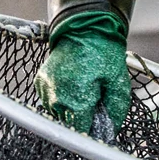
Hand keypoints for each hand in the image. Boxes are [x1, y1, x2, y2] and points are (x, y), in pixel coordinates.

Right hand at [35, 11, 131, 133]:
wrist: (84, 27)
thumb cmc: (103, 54)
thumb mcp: (118, 83)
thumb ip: (116, 111)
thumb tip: (110, 131)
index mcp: (77, 98)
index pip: (81, 132)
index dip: (93, 131)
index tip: (101, 124)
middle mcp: (56, 97)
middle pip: (69, 124)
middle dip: (83, 120)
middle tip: (95, 102)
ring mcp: (46, 89)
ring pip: (58, 115)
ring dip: (71, 111)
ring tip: (84, 92)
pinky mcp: (40, 82)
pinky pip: (50, 102)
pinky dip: (61, 100)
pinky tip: (72, 88)